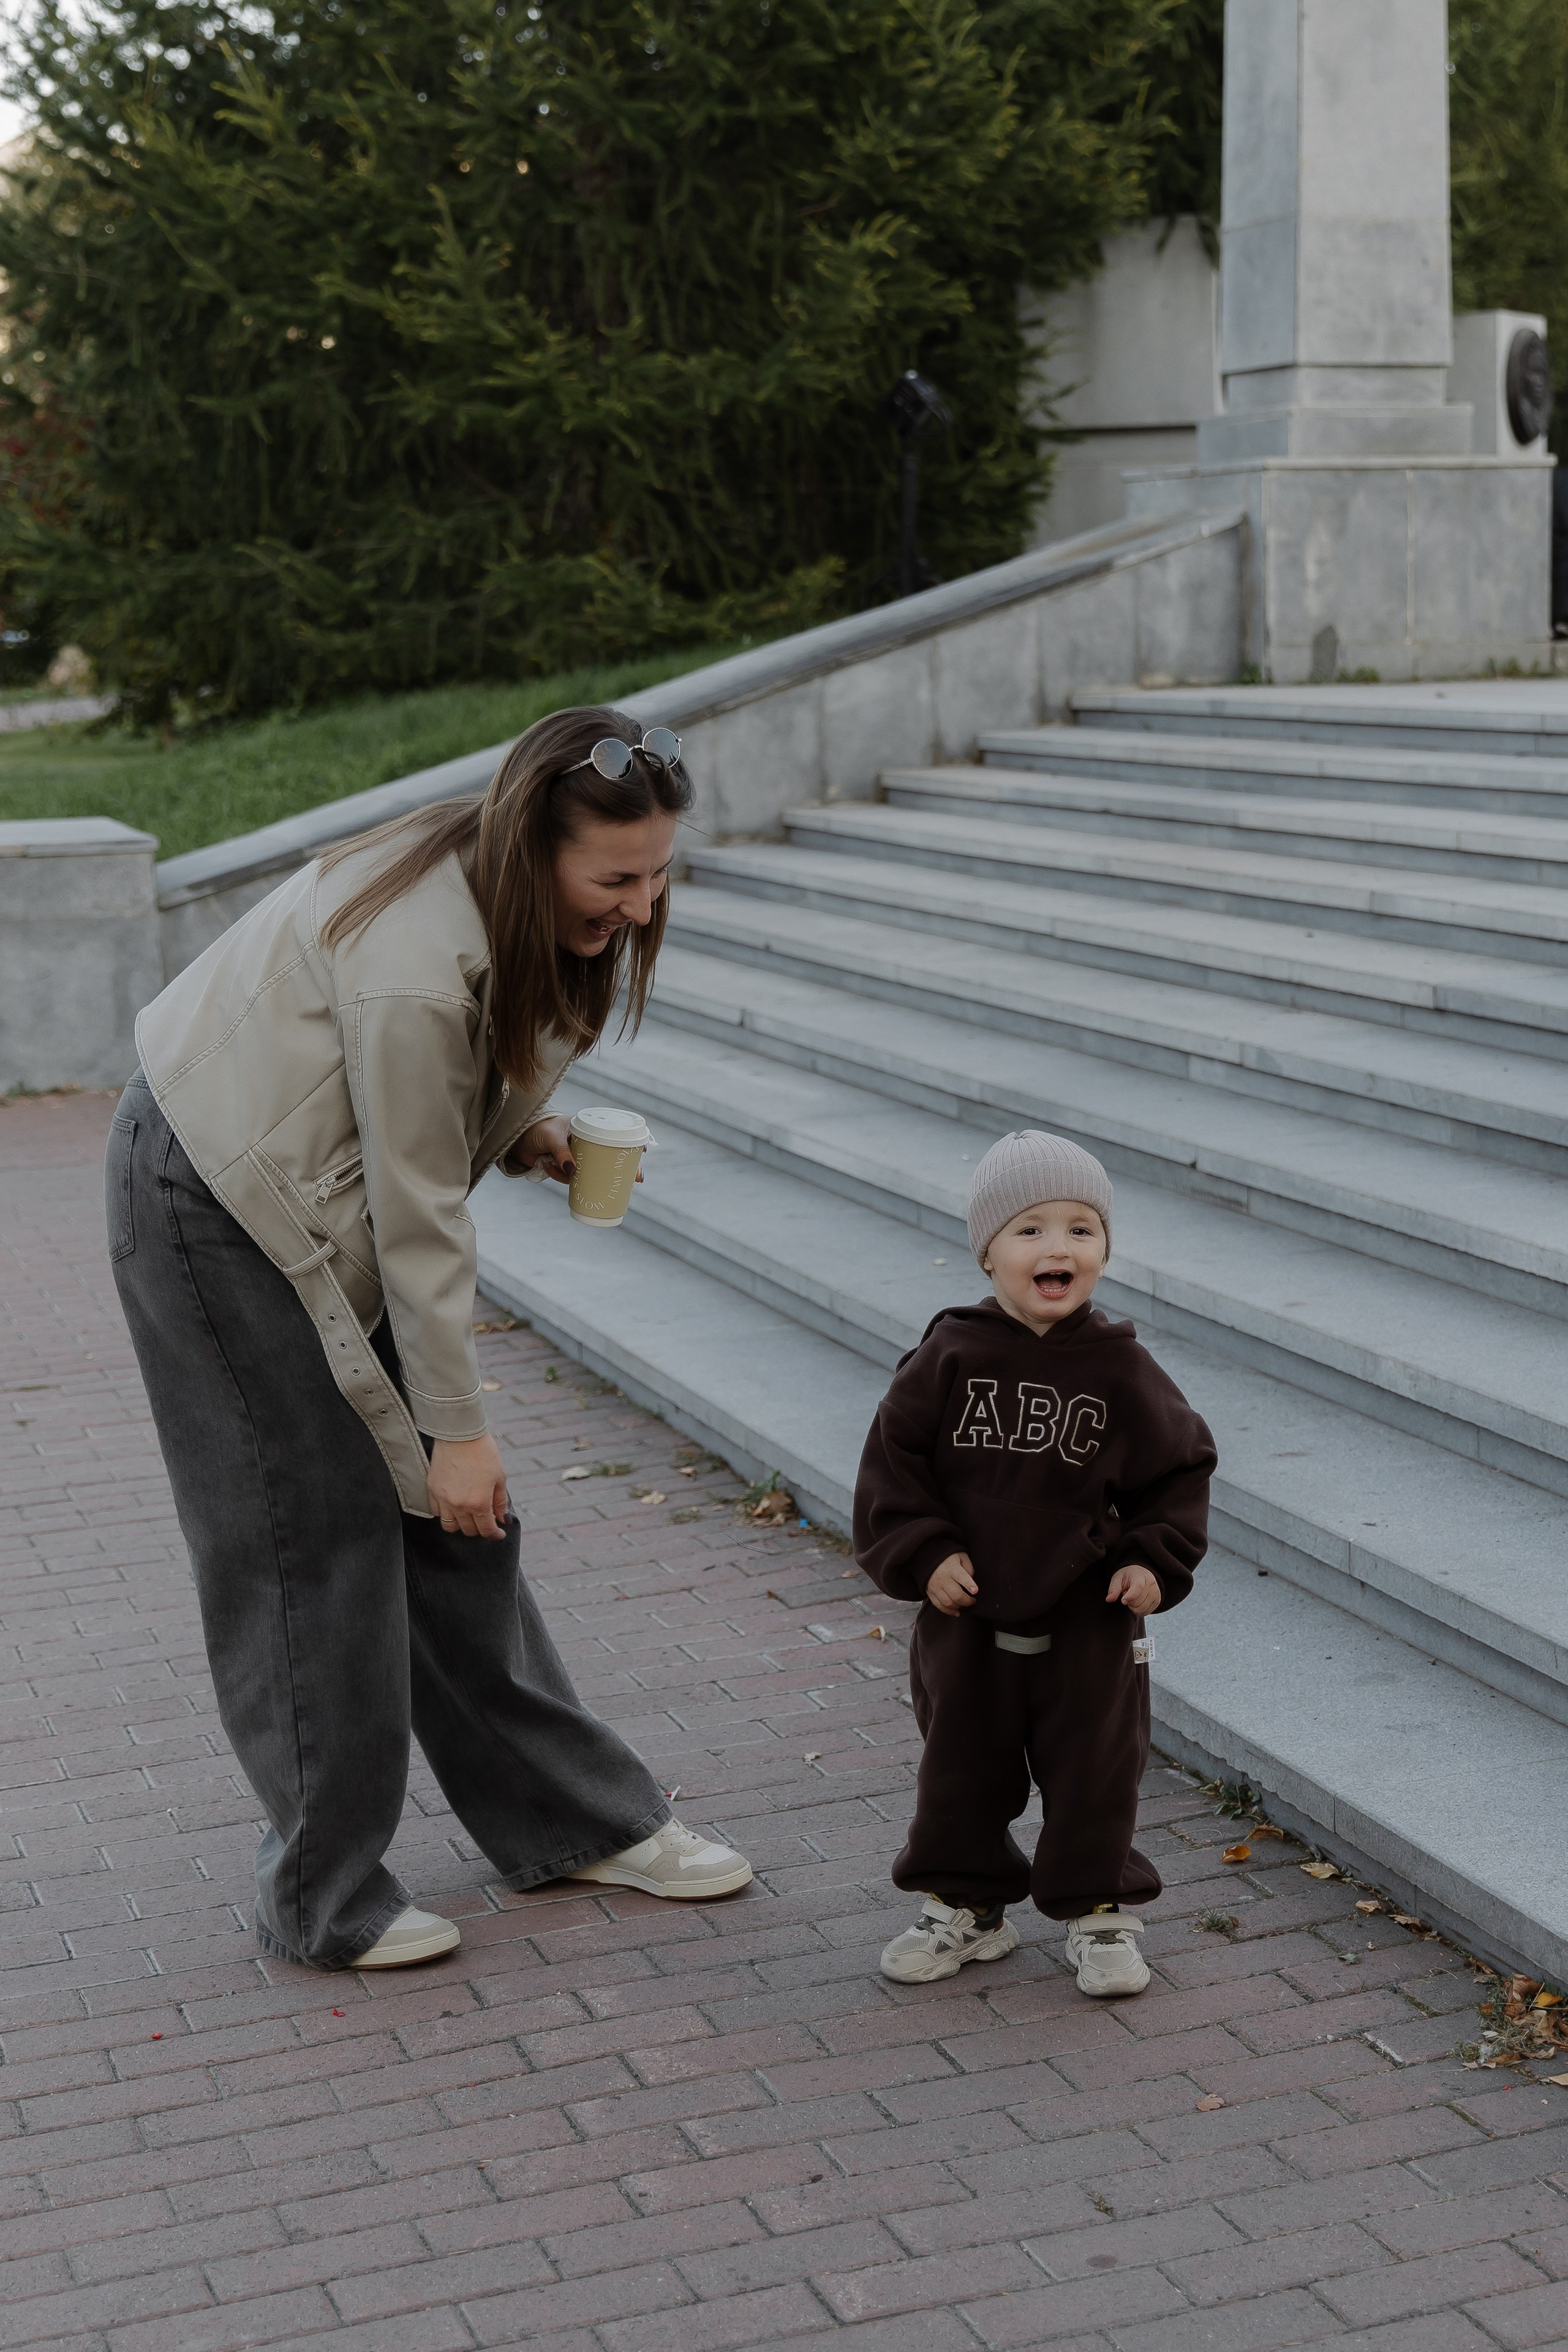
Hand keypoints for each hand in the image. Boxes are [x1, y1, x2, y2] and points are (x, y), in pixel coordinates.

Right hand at [428, 1434, 509, 1539]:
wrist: (460, 1434)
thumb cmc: (483, 1453)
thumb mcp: (499, 1477)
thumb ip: (500, 1502)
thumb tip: (502, 1519)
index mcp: (478, 1503)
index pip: (486, 1530)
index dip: (494, 1534)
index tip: (498, 1533)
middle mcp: (459, 1505)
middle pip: (468, 1530)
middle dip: (479, 1529)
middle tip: (486, 1521)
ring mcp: (443, 1499)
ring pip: (449, 1526)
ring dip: (461, 1525)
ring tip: (468, 1517)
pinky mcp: (432, 1490)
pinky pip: (436, 1512)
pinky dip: (445, 1514)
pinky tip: (454, 1507)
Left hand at [517, 1114, 642, 1184]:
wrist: (516, 1140)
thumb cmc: (538, 1131)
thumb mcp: (551, 1138)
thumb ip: (562, 1153)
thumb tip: (573, 1172)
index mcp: (587, 1128)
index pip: (614, 1133)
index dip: (630, 1144)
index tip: (643, 1152)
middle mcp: (586, 1143)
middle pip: (609, 1157)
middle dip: (620, 1170)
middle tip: (634, 1179)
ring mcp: (578, 1156)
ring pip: (588, 1172)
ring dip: (572, 1175)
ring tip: (552, 1164)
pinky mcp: (567, 1168)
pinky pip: (571, 1179)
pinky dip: (559, 1176)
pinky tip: (546, 1166)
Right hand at [926, 1551, 978, 1616]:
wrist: (929, 1560)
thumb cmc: (948, 1558)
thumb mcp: (961, 1557)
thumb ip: (968, 1568)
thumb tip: (972, 1582)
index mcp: (951, 1567)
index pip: (961, 1576)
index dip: (969, 1584)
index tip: (975, 1590)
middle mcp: (942, 1578)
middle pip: (956, 1595)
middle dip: (967, 1601)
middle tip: (973, 1600)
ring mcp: (935, 1587)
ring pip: (948, 1603)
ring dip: (959, 1607)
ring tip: (965, 1604)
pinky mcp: (930, 1593)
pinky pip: (939, 1606)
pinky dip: (949, 1611)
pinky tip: (956, 1611)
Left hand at [1107, 1563, 1160, 1615]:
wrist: (1141, 1574)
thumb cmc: (1127, 1576)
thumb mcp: (1118, 1578)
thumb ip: (1114, 1589)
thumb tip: (1108, 1599)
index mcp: (1141, 1576)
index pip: (1138, 1587)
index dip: (1130, 1596)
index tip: (1123, 1601)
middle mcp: (1151, 1584)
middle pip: (1138, 1602)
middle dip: (1128, 1601)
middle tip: (1126, 1593)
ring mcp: (1156, 1593)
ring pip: (1141, 1609)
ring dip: (1133, 1606)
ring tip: (1132, 1596)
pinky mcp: (1157, 1601)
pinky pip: (1145, 1613)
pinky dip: (1138, 1610)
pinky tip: (1137, 1601)